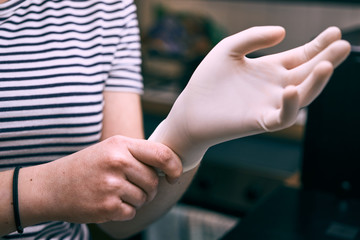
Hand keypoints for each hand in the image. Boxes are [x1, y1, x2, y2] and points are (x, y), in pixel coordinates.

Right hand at [19, 136, 181, 224]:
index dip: (175, 166)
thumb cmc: (87, 166)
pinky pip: (132, 212)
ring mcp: (112, 185)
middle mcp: (117, 162)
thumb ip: (138, 154)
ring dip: (135, 200)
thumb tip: (169, 166)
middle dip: (148, 187)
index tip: (173, 175)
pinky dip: (124, 211)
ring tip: (114, 192)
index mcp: (120, 144)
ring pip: (144, 198)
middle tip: (130, 186)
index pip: (161, 154)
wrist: (52, 186)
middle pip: (153, 180)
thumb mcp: (110, 149)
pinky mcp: (107, 206)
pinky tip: (108, 202)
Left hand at [150, 26, 350, 170]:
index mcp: (269, 69)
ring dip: (316, 82)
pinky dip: (290, 105)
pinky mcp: (260, 121)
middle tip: (344, 46)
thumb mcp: (228, 49)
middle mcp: (274, 87)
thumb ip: (252, 37)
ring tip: (326, 65)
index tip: (334, 32)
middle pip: (307, 73)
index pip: (300, 56)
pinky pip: (282, 116)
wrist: (190, 110)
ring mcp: (269, 104)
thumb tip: (283, 32)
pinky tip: (291, 89)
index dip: (318, 45)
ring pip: (302, 95)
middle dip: (326, 60)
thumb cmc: (207, 81)